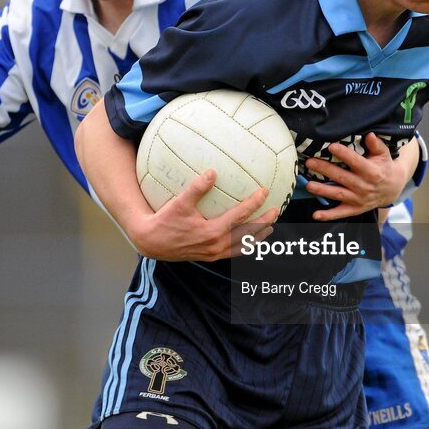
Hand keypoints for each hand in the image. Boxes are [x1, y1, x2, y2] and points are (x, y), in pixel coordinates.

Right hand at [129, 170, 277, 261]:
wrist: (152, 242)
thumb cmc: (165, 220)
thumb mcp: (180, 203)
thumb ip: (197, 187)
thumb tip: (212, 172)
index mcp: (212, 232)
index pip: (240, 216)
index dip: (254, 203)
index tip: (264, 191)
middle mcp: (216, 245)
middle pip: (248, 234)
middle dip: (264, 222)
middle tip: (276, 210)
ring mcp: (214, 253)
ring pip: (243, 246)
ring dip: (258, 237)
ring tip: (270, 228)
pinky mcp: (210, 257)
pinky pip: (233, 253)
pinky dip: (245, 246)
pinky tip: (249, 240)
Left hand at [304, 133, 416, 220]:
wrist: (392, 188)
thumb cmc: (384, 167)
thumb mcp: (384, 154)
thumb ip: (377, 145)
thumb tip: (370, 135)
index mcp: (372, 172)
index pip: (355, 162)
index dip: (343, 154)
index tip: (331, 146)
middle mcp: (364, 186)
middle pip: (342, 177)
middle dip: (325, 170)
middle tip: (309, 162)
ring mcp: (359, 199)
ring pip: (338, 194)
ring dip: (322, 190)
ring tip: (308, 185)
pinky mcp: (355, 208)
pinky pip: (341, 213)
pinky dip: (329, 215)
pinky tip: (316, 215)